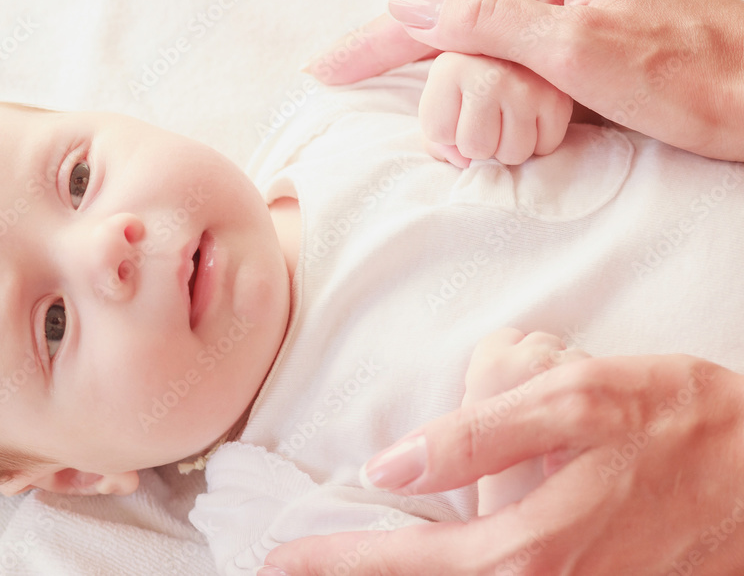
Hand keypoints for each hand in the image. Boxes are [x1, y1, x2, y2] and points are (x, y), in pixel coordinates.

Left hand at [260, 354, 743, 574]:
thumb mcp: (577, 401)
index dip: (341, 561)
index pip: (412, 563)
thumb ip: (479, 435)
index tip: (283, 560)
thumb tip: (391, 468)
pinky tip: (431, 562)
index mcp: (531, 545)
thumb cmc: (677, 424)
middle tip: (289, 570)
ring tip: (342, 566)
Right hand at [306, 0, 743, 161]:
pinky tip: (447, 63)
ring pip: (479, 19)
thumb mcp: (579, 53)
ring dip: (427, 49)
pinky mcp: (589, 15)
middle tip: (334, 67)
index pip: (440, 3)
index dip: (376, 39)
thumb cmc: (690, 77)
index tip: (326, 67)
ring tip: (374, 67)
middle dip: (391, 40)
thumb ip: (489, 25)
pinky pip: (508, 31)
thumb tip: (409, 7)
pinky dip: (468, 52)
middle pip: (453, 4)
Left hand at [420, 52, 571, 166]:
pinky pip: (545, 147)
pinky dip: (537, 141)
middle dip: (478, 145)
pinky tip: (529, 118)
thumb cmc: (469, 85)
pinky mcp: (559, 98)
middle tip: (484, 120)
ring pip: (513, 154)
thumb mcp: (440, 103)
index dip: (447, 133)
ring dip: (507, 147)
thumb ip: (437, 140)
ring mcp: (529, 85)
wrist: (517, 49)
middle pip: (477, 148)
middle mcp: (492, 73)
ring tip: (506, 120)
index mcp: (452, 67)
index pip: (440, 134)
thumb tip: (464, 163)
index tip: (457, 110)